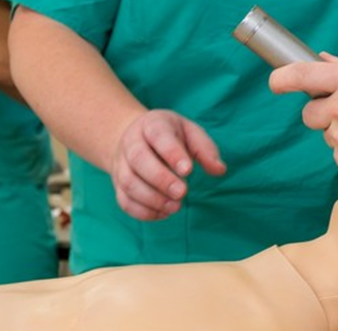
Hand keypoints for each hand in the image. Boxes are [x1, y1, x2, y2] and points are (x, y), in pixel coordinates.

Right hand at [109, 109, 226, 219]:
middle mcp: (132, 143)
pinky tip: (163, 212)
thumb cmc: (170, 137)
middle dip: (161, 179)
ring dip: (152, 198)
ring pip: (128, 182)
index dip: (172, 153)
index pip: (158, 135)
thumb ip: (206, 150)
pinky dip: (143, 211)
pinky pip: (124, 201)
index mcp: (152, 125)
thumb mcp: (190, 133)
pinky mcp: (118, 185)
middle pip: (138, 159)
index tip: (188, 171)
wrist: (134, 138)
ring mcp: (121, 164)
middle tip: (182, 193)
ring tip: (175, 206)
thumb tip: (219, 170)